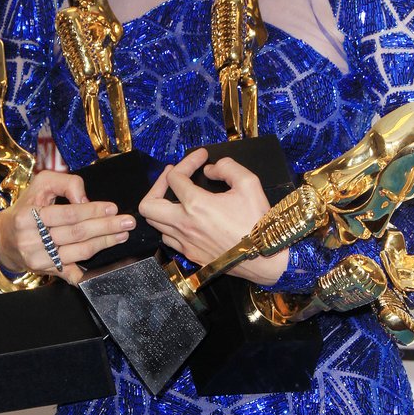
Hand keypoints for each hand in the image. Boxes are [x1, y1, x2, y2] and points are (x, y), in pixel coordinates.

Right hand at [0, 169, 134, 285]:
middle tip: (127, 222)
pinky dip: (89, 274)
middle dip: (106, 227)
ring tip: (122, 235)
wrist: (5, 237)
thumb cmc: (27, 207)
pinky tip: (107, 268)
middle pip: (76, 234)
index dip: (93, 211)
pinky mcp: (47, 271)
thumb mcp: (42, 185)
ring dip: (104, 244)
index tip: (113, 208)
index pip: (68, 214)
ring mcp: (39, 260)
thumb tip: (85, 199)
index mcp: (28, 217)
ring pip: (78, 252)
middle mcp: (31, 241)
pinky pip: (72, 274)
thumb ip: (66, 183)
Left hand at [139, 149, 288, 285]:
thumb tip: (209, 170)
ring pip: (155, 224)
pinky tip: (184, 217)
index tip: (201, 157)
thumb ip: (227, 167)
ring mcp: (185, 243)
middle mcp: (184, 225)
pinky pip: (168, 238)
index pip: (174, 177)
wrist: (265, 257)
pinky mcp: (190, 255)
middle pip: (148, 205)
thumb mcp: (249, 183)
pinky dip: (170, 225)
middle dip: (157, 186)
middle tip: (173, 177)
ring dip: (162, 206)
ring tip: (177, 196)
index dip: (187, 161)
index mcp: (196, 205)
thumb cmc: (258, 221)